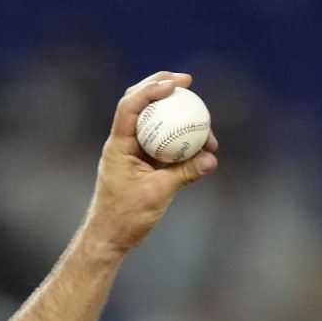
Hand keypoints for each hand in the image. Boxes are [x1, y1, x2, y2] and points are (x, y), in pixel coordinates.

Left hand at [84, 71, 218, 255]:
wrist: (110, 238)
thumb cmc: (124, 218)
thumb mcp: (157, 194)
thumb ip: (184, 173)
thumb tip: (211, 159)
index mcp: (119, 146)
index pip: (130, 107)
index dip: (150, 89)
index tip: (175, 84)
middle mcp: (125, 144)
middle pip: (141, 104)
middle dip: (162, 88)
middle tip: (187, 82)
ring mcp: (135, 153)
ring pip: (157, 124)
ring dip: (180, 119)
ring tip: (208, 128)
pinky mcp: (145, 164)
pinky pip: (166, 145)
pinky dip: (183, 143)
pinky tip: (205, 149)